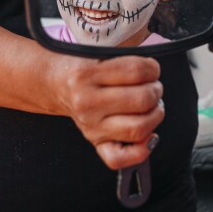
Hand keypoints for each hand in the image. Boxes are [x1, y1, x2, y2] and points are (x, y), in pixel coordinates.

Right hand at [57, 55, 164, 169]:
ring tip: (152, 106)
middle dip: (156, 90)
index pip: (136, 71)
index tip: (152, 69)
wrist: (56, 84)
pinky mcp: (95, 143)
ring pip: (139, 128)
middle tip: (153, 86)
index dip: (153, 69)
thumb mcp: (98, 53)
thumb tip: (154, 72)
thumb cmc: (83, 68)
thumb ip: (125, 60)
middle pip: (142, 99)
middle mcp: (87, 103)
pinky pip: (121, 158)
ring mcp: (91, 126)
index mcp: (86, 75)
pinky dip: (142, 150)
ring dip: (155, 115)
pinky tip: (148, 135)